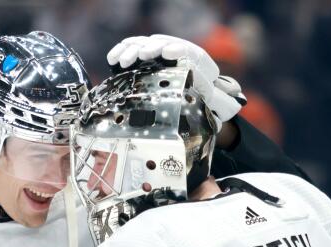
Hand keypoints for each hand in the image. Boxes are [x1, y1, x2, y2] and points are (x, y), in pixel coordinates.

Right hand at [106, 34, 245, 130]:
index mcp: (200, 65)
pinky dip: (122, 52)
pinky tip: (112, 59)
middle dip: (153, 48)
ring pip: (146, 44)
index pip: (190, 53)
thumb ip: (213, 108)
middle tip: (143, 54)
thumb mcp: (209, 108)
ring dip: (134, 50)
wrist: (196, 100)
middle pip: (165, 44)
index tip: (169, 52)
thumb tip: (217, 119)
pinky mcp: (147, 57)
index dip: (180, 51)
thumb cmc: (203, 105)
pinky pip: (133, 49)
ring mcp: (162, 54)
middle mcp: (180, 54)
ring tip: (124, 61)